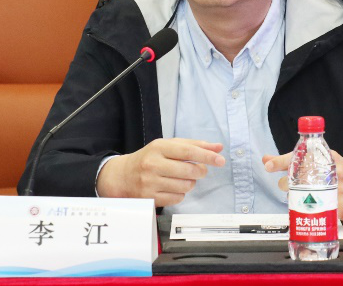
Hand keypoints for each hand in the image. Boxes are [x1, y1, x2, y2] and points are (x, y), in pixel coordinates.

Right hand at [97, 138, 224, 206]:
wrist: (122, 176)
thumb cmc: (149, 158)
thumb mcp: (168, 146)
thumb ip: (194, 145)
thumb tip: (218, 148)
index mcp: (158, 147)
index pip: (188, 151)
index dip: (207, 156)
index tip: (220, 160)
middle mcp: (153, 164)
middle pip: (189, 171)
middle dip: (200, 171)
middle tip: (198, 170)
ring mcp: (150, 182)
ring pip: (186, 186)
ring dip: (190, 183)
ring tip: (182, 178)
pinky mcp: (150, 198)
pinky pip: (178, 198)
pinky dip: (181, 193)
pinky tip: (172, 187)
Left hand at [262, 151, 342, 220]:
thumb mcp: (323, 160)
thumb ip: (295, 160)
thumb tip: (266, 159)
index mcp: (327, 158)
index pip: (299, 157)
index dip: (280, 161)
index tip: (268, 165)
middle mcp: (331, 173)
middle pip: (296, 181)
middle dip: (287, 185)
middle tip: (292, 187)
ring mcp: (336, 192)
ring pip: (302, 199)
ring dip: (296, 200)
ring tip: (303, 197)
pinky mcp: (339, 208)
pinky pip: (316, 212)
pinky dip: (310, 212)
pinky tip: (313, 208)